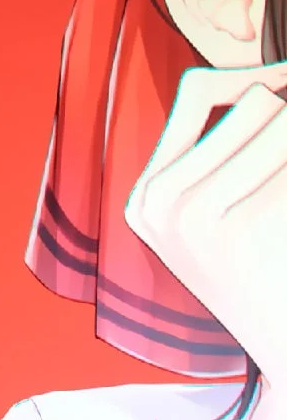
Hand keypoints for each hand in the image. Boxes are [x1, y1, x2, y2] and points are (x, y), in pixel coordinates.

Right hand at [125, 61, 286, 393]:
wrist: (282, 344)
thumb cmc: (266, 270)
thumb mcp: (222, 211)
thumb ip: (226, 145)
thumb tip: (272, 75)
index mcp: (146, 198)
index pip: (196, 92)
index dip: (254, 78)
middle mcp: (158, 205)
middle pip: (248, 102)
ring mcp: (191, 220)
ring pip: (277, 120)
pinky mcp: (235, 234)